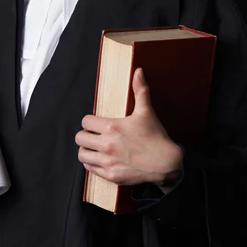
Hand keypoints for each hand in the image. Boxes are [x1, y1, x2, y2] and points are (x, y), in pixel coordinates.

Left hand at [75, 68, 183, 192]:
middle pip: (79, 138)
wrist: (167, 164)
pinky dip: (92, 163)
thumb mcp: (146, 112)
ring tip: (94, 148)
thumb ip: (140, 90)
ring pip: (82, 154)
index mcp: (112, 127)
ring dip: (86, 150)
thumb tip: (138, 71)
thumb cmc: (156, 137)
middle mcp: (107, 144)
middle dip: (85, 135)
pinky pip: (90, 169)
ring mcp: (108, 161)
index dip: (89, 122)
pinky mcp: (111, 175)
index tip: (95, 124)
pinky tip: (99, 159)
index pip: (85, 122)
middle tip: (93, 135)